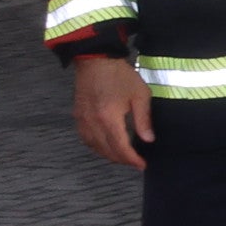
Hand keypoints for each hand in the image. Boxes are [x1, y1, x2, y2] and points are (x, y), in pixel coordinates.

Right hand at [68, 51, 152, 170]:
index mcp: (109, 118)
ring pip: (94, 147)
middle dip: (122, 160)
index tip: (142, 165)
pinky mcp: (77, 116)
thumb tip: (148, 140)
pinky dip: (96, 146)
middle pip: (106, 151)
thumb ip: (143, 120)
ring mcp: (82, 120)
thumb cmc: (120, 75)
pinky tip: (106, 145)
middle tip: (135, 162)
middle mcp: (92, 123)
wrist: (95, 60)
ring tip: (123, 156)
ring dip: (109, 155)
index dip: (131, 159)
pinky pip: (86, 139)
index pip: (120, 148)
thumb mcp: (140, 95)